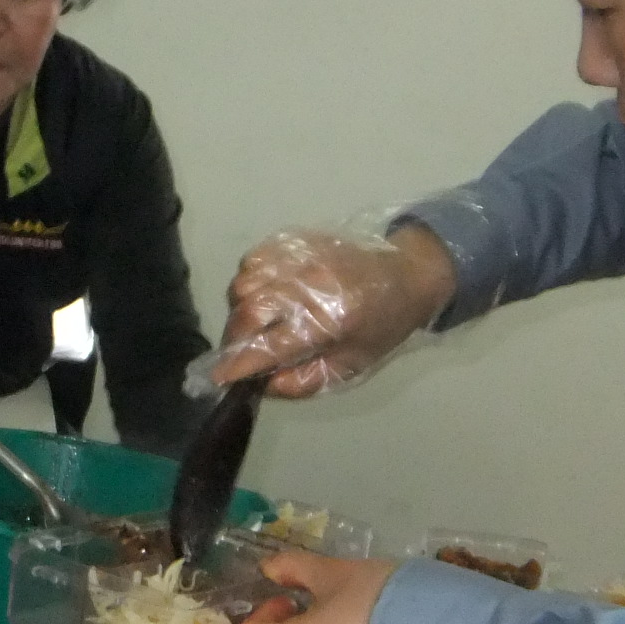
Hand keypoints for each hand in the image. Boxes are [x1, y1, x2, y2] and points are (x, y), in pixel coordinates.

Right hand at [207, 224, 455, 396]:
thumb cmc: (380, 327)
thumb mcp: (351, 367)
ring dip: (240, 308)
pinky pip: (253, 259)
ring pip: (245, 281)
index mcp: (332, 319)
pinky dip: (248, 280)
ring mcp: (302, 256)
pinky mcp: (297, 240)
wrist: (405, 275)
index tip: (219, 377)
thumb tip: (264, 384)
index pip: (272, 343)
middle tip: (239, 353)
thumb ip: (305, 380)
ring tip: (255, 323)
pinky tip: (263, 295)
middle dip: (235, 337)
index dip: (239, 363)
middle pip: (249, 309)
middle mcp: (313, 284)